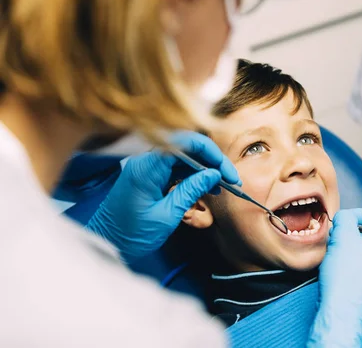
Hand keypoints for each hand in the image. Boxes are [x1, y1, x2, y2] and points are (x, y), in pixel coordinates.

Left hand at [85, 131, 239, 261]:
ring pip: (183, 157)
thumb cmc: (131, 235)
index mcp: (147, 167)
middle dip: (211, 160)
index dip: (210, 152)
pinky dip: (193, 175)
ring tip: (223, 185)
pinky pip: (175, 167)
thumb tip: (214, 174)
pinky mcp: (149, 175)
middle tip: (231, 179)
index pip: (184, 142)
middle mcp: (146, 161)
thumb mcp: (166, 215)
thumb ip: (190, 191)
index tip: (226, 170)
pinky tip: (208, 187)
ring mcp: (147, 167)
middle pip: (186, 147)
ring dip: (205, 168)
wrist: (105, 244)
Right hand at [308, 209, 361, 346]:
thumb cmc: (346, 279)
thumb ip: (346, 219)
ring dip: (358, 252)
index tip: (346, 219)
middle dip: (358, 234)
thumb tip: (346, 218)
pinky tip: (345, 273)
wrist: (343, 318)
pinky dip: (361, 270)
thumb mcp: (343, 238)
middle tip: (340, 236)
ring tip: (339, 254)